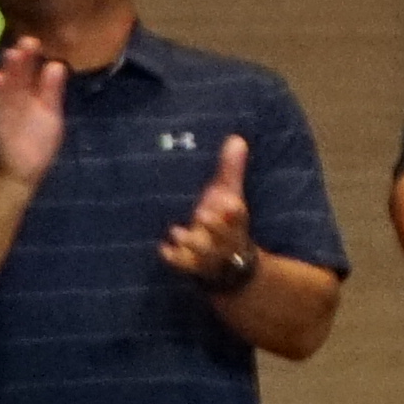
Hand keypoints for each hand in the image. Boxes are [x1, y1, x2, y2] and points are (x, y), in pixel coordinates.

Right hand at [0, 36, 68, 183]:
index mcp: (31, 94)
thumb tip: (56, 64)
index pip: (31, 71)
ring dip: (8, 72)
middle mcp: (16, 97)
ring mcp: (5, 109)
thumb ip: (51, 90)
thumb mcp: (50, 113)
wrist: (20, 170)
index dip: (32, 57)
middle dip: (21, 59)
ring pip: (7, 87)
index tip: (34, 40)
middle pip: (18, 75)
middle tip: (26, 40)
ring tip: (11, 53)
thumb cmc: (38, 142)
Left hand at [157, 134, 260, 289]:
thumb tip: (236, 138)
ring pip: (206, 253)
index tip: (230, 202)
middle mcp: (226, 239)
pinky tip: (163, 250)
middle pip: (225, 235)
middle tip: (202, 213)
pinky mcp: (196, 266)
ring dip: (193, 243)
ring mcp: (212, 255)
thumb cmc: (222, 218)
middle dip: (216, 227)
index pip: (239, 217)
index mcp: (236, 221)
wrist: (229, 262)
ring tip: (176, 232)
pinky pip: (186, 266)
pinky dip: (176, 259)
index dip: (235, 211)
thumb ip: (230, 169)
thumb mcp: (228, 194)